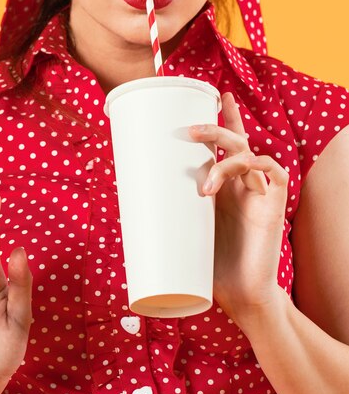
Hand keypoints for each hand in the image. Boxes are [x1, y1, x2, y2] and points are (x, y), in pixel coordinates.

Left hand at [190, 92, 288, 326]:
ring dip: (223, 157)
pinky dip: (247, 167)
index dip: (222, 117)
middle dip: (214, 127)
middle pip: (235, 139)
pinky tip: (220, 184)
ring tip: (202, 183)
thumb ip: (168, 214)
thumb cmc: (212, 267)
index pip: (225, 143)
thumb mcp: (186, 232)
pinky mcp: (272, 204)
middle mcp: (242, 183)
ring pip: (248, 152)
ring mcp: (258, 191)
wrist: (241, 297)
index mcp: (223, 185)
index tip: (212, 96)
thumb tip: (121, 204)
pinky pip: (272, 171)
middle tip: (189, 130)